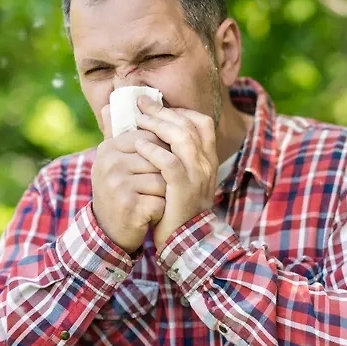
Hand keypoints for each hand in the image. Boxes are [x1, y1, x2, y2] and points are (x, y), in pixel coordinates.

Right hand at [90, 104, 169, 252]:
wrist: (109, 231)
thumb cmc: (119, 191)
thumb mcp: (114, 161)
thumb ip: (115, 132)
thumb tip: (110, 103)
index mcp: (108, 148)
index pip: (150, 139)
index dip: (162, 155)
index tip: (157, 169)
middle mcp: (109, 163)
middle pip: (159, 158)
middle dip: (166, 175)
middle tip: (157, 188)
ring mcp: (117, 185)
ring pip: (163, 180)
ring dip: (165, 194)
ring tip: (153, 201)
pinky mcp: (128, 206)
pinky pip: (161, 201)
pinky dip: (162, 211)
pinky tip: (152, 215)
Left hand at [132, 95, 217, 247]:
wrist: (186, 242)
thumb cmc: (176, 207)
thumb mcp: (179, 179)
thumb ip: (170, 156)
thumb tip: (150, 133)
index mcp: (207, 160)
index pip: (202, 123)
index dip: (180, 110)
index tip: (158, 106)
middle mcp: (206, 165)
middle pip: (190, 125)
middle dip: (163, 111)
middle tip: (141, 103)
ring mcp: (197, 177)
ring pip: (182, 139)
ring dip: (158, 125)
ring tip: (139, 119)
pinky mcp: (183, 190)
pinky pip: (170, 163)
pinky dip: (154, 151)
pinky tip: (139, 145)